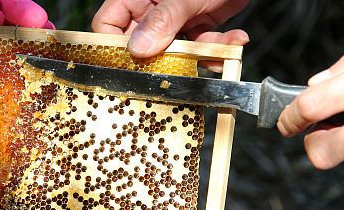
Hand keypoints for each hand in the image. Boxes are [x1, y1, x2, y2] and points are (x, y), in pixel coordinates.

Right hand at [92, 0, 248, 59]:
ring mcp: (174, 17)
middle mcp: (151, 8)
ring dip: (198, 54)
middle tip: (175, 68)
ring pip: (174, 50)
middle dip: (163, 58)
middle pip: (142, 45)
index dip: (113, 47)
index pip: (108, 24)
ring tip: (217, 52)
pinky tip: (234, 39)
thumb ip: (163, 20)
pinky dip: (218, 46)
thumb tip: (138, 49)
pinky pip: (200, 44)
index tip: (127, 66)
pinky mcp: (197, 22)